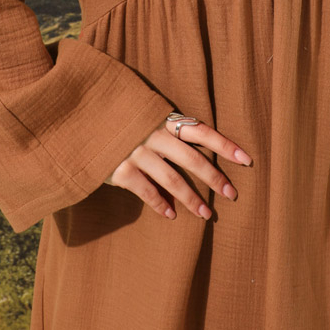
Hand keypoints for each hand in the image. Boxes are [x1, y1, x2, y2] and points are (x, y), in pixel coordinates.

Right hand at [104, 115, 252, 220]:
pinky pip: (146, 191)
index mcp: (163, 118)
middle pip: (192, 158)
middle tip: (232, 195)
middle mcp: (153, 133)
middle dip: (215, 178)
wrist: (81, 118)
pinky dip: (160, 204)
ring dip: (191, 199)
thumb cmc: (120, 118)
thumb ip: (167, 128)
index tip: (247, 160)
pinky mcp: (120, 169)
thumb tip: (198, 148)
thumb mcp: (145, 114)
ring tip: (206, 214)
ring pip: (172, 179)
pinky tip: (171, 215)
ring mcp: (136, 151)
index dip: (225, 145)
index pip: (202, 131)